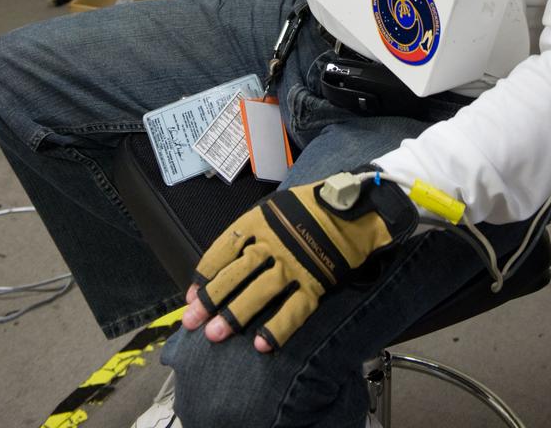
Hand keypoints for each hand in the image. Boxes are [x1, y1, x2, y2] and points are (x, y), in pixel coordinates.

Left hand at [182, 172, 416, 351]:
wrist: (359, 207)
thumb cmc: (316, 206)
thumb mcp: (279, 207)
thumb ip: (256, 230)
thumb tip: (230, 259)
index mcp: (262, 220)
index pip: (224, 248)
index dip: (205, 275)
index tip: (192, 296)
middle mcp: (275, 242)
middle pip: (236, 273)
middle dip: (211, 299)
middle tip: (193, 321)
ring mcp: (295, 263)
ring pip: (258, 291)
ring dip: (235, 315)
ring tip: (215, 335)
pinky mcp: (317, 281)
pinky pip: (294, 309)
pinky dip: (277, 329)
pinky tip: (261, 345)